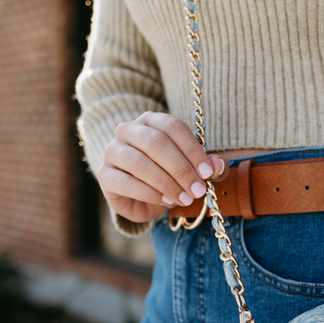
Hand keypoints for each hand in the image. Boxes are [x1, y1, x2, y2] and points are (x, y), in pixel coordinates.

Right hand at [97, 111, 227, 223]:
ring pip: (139, 162)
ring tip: (184, 199)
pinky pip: (126, 182)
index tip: (207, 173)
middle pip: (156, 143)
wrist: (142, 198)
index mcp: (151, 121)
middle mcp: (128, 130)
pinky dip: (150, 193)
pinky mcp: (105, 175)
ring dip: (167, 183)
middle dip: (181, 169)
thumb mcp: (192, 171)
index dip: (192, 150)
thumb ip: (207, 167)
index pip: (173, 127)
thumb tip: (218, 166)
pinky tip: (166, 201)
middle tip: (198, 190)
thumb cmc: (169, 177)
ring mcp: (113, 151)